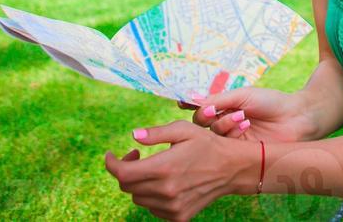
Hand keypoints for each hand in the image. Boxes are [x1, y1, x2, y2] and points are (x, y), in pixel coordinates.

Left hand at [104, 119, 239, 220]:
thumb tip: (133, 136)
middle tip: (137, 155)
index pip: (123, 174)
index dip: (112, 164)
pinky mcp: (179, 217)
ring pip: (139, 198)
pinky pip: (152, 208)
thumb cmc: (206, 143)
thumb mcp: (182, 129)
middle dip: (125, 170)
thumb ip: (155, 134)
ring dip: (139, 183)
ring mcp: (172, 207)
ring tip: (153, 167)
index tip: (111, 155)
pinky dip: (151, 195)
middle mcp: (166, 191)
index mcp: (164, 168)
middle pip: (128, 186)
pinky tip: (164, 181)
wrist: (232, 168)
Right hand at [177, 85, 319, 142]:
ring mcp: (231, 138)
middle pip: (200, 123)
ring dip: (223, 123)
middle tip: (212, 111)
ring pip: (211, 134)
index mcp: (226, 106)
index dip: (191, 104)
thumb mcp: (242, 95)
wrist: (295, 118)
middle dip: (204, 116)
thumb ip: (218, 99)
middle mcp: (225, 122)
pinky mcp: (238, 152)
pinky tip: (245, 125)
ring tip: (242, 116)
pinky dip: (232, 132)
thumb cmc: (270, 102)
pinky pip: (224, 144)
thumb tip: (193, 100)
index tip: (182, 102)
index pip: (201, 106)